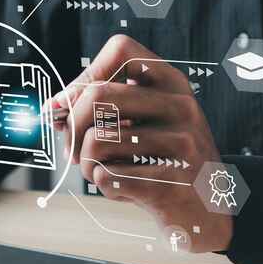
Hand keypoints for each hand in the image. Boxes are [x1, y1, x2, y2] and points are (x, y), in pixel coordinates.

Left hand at [55, 35, 231, 252]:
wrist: (207, 213)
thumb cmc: (164, 163)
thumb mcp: (146, 124)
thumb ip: (106, 108)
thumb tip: (54, 107)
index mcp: (172, 83)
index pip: (120, 50)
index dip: (83, 75)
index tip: (66, 105)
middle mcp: (181, 106)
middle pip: (99, 94)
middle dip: (72, 125)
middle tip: (72, 149)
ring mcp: (181, 143)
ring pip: (97, 139)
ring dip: (85, 163)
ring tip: (101, 171)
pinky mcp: (173, 182)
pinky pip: (108, 175)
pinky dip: (104, 185)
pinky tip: (124, 188)